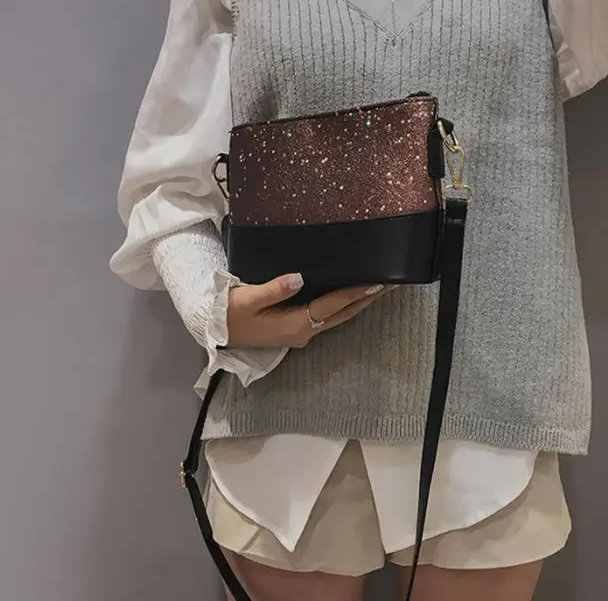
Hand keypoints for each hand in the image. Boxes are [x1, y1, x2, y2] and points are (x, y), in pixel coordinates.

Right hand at [226, 274, 391, 348]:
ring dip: (359, 304)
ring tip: (378, 289)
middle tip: (391, 285)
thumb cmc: (228, 313)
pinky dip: (344, 306)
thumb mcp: (247, 299)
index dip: (355, 293)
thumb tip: (298, 277)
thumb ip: (274, 289)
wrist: (212, 330)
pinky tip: (352, 297)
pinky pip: (328, 316)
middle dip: (367, 300)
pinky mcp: (295, 329)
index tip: (377, 283)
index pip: (332, 305)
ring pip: (338, 317)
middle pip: (343, 314)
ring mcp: (300, 333)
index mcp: (295, 325)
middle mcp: (303, 332)